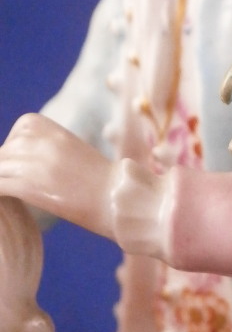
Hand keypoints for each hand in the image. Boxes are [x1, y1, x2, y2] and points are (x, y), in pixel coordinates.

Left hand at [0, 113, 114, 237]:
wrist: (119, 199)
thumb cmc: (100, 182)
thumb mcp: (74, 152)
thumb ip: (50, 148)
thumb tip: (24, 160)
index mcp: (54, 129)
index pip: (20, 131)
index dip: (20, 148)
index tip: (30, 165)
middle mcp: (43, 141)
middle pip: (5, 151)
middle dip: (8, 168)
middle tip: (21, 184)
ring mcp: (35, 163)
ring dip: (4, 180)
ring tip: (15, 194)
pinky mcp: (30, 186)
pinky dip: (1, 193)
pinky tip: (11, 202)